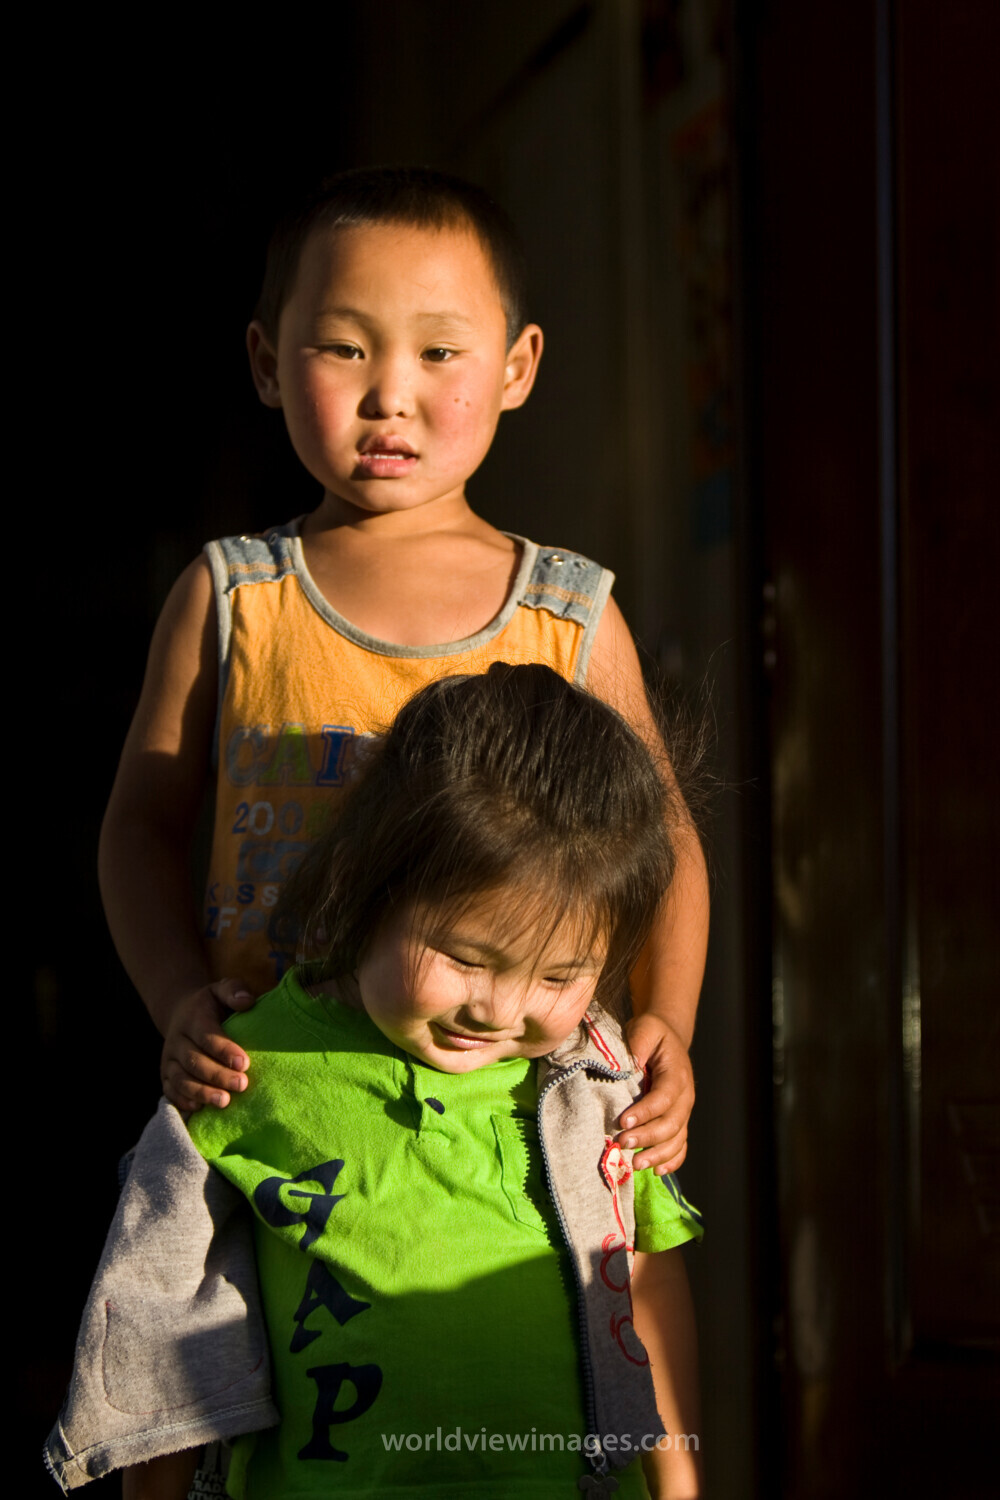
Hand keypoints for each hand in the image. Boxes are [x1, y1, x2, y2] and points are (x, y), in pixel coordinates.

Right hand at [160, 979, 255, 1109]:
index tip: (244, 1063)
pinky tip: (199, 1108)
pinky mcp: (166, 1075)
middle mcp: (177, 1040)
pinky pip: (170, 1091)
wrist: (181, 1013)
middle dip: (218, 1075)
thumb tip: (247, 1001)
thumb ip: (234, 991)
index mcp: (192, 1018)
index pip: (206, 1035)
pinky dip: (182, 1101)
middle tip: (242, 1085)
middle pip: (194, 1061)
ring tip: (224, 1102)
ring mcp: (169, 1059)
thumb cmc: (211, 1004)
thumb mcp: (222, 989)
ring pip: (181, 1079)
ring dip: (202, 1092)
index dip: (224, 1050)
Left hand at [618, 1013, 694, 1173]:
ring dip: (657, 1154)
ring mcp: (684, 1111)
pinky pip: (680, 1145)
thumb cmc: (652, 1033)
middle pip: (671, 1123)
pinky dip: (671, 1161)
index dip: (646, 1112)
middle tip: (623, 1143)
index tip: (623, 1121)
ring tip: (635, 1164)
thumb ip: (637, 1044)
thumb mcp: (644, 1028)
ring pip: (677, 1139)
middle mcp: (685, 1096)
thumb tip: (626, 1068)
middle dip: (648, 1137)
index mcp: (677, 1073)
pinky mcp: (679, 1121)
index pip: (665, 1097)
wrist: (667, 1039)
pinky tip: (656, 1171)